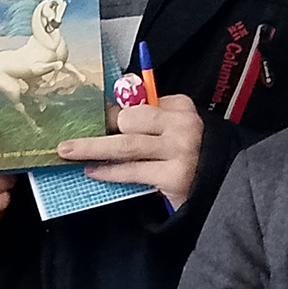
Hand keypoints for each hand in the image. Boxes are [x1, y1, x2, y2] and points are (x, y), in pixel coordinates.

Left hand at [54, 94, 206, 210]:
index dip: (111, 111)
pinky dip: (108, 172)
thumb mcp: (173, 128)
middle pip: (129, 120)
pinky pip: (132, 171)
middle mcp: (182, 125)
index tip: (90, 116)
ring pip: (126, 145)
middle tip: (71, 138)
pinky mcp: (174, 177)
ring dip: (91, 148)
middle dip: (100, 129)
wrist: (220, 187)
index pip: (138, 102)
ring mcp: (179, 151)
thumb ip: (148, 116)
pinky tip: (92, 171)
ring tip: (67, 151)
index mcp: (180, 107)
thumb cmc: (189, 154)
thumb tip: (109, 108)